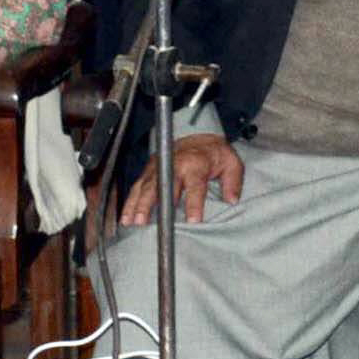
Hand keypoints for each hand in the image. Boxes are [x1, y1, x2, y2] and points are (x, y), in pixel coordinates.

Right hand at [122, 133, 244, 223]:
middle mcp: (174, 164)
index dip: (194, 203)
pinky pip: (137, 187)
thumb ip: (233, 182)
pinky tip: (125, 216)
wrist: (199, 136)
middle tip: (144, 222)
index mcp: (196, 163)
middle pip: (161, 186)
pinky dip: (130, 202)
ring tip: (131, 222)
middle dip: (151, 204)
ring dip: (137, 205)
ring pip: (145, 187)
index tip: (194, 221)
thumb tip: (231, 200)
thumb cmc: (214, 153)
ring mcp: (159, 166)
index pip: (195, 186)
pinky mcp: (150, 170)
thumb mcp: (231, 163)